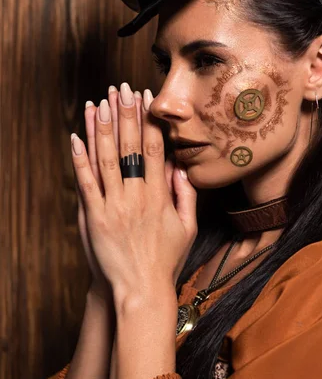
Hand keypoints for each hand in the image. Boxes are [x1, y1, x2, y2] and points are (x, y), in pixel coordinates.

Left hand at [71, 83, 197, 299]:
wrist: (141, 290)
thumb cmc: (167, 260)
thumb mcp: (188, 228)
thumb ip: (186, 196)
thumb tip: (181, 168)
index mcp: (161, 196)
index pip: (155, 149)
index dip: (149, 122)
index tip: (146, 100)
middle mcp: (137, 196)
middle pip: (129, 147)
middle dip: (125, 114)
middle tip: (121, 88)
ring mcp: (114, 206)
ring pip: (106, 159)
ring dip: (101, 128)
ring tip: (98, 103)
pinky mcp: (95, 217)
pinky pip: (86, 183)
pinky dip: (80, 159)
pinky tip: (76, 138)